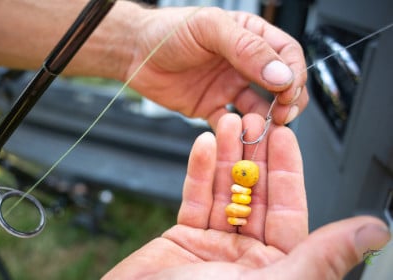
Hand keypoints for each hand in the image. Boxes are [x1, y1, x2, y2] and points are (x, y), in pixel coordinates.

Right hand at [103, 114, 389, 279]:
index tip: (284, 136)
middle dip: (253, 156)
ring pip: (224, 191)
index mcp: (275, 269)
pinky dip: (197, 171)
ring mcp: (215, 246)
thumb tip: (373, 232)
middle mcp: (247, 257)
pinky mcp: (184, 238)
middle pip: (254, 195)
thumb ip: (320, 256)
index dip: (287, 170)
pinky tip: (202, 147)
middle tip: (251, 122)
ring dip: (225, 157)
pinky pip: (195, 198)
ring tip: (226, 124)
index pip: (288, 211)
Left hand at [127, 7, 308, 127]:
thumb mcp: (209, 29)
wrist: (135, 53)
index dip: (293, 73)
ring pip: (260, 108)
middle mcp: (243, 64)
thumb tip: (281, 74)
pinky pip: (231, 124)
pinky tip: (236, 134)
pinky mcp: (212, 107)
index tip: (288, 90)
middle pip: (280, 84)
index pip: (287, 54)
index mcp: (250, 37)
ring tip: (263, 127)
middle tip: (283, 114)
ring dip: (266, 120)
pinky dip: (237, 132)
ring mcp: (229, 87)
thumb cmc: (168, 32)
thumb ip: (246, 49)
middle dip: (287, 100)